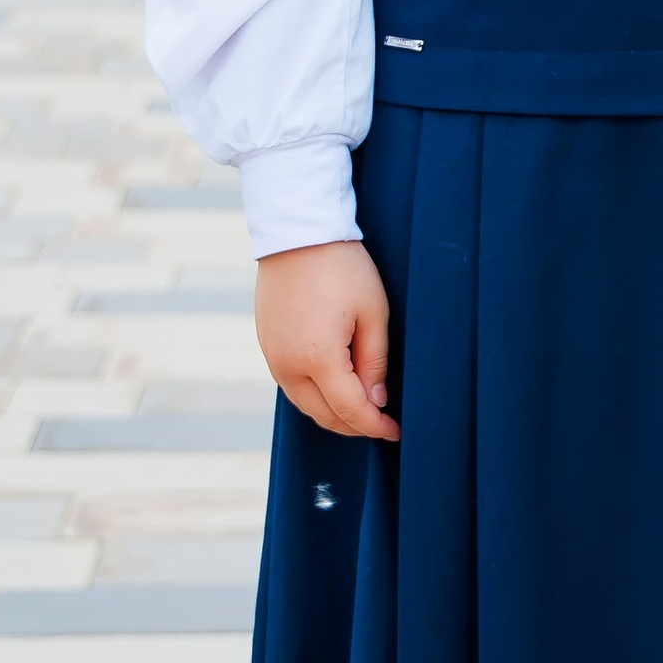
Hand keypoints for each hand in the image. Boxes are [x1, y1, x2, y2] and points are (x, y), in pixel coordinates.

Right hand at [254, 238, 399, 440]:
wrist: (296, 232)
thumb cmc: (342, 267)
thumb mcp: (373, 312)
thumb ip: (375, 362)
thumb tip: (376, 400)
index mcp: (317, 357)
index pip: (350, 410)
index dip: (375, 426)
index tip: (396, 431)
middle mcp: (287, 364)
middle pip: (323, 415)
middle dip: (354, 425)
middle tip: (382, 423)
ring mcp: (272, 355)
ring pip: (304, 404)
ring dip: (333, 413)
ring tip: (362, 409)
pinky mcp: (266, 344)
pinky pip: (291, 384)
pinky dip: (314, 395)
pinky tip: (335, 388)